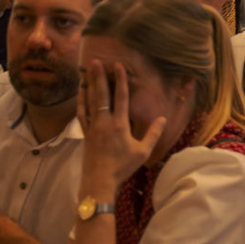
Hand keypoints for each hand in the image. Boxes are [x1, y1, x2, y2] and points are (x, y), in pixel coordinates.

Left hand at [78, 60, 165, 194]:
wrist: (98, 182)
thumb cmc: (122, 167)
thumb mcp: (142, 152)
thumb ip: (153, 134)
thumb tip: (163, 118)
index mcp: (119, 125)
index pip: (121, 97)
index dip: (120, 80)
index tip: (117, 66)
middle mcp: (104, 122)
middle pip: (101, 95)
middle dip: (99, 77)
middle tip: (95, 61)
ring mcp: (93, 127)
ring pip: (90, 102)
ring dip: (88, 85)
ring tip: (86, 71)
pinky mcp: (85, 133)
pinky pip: (82, 114)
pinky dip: (81, 101)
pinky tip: (80, 93)